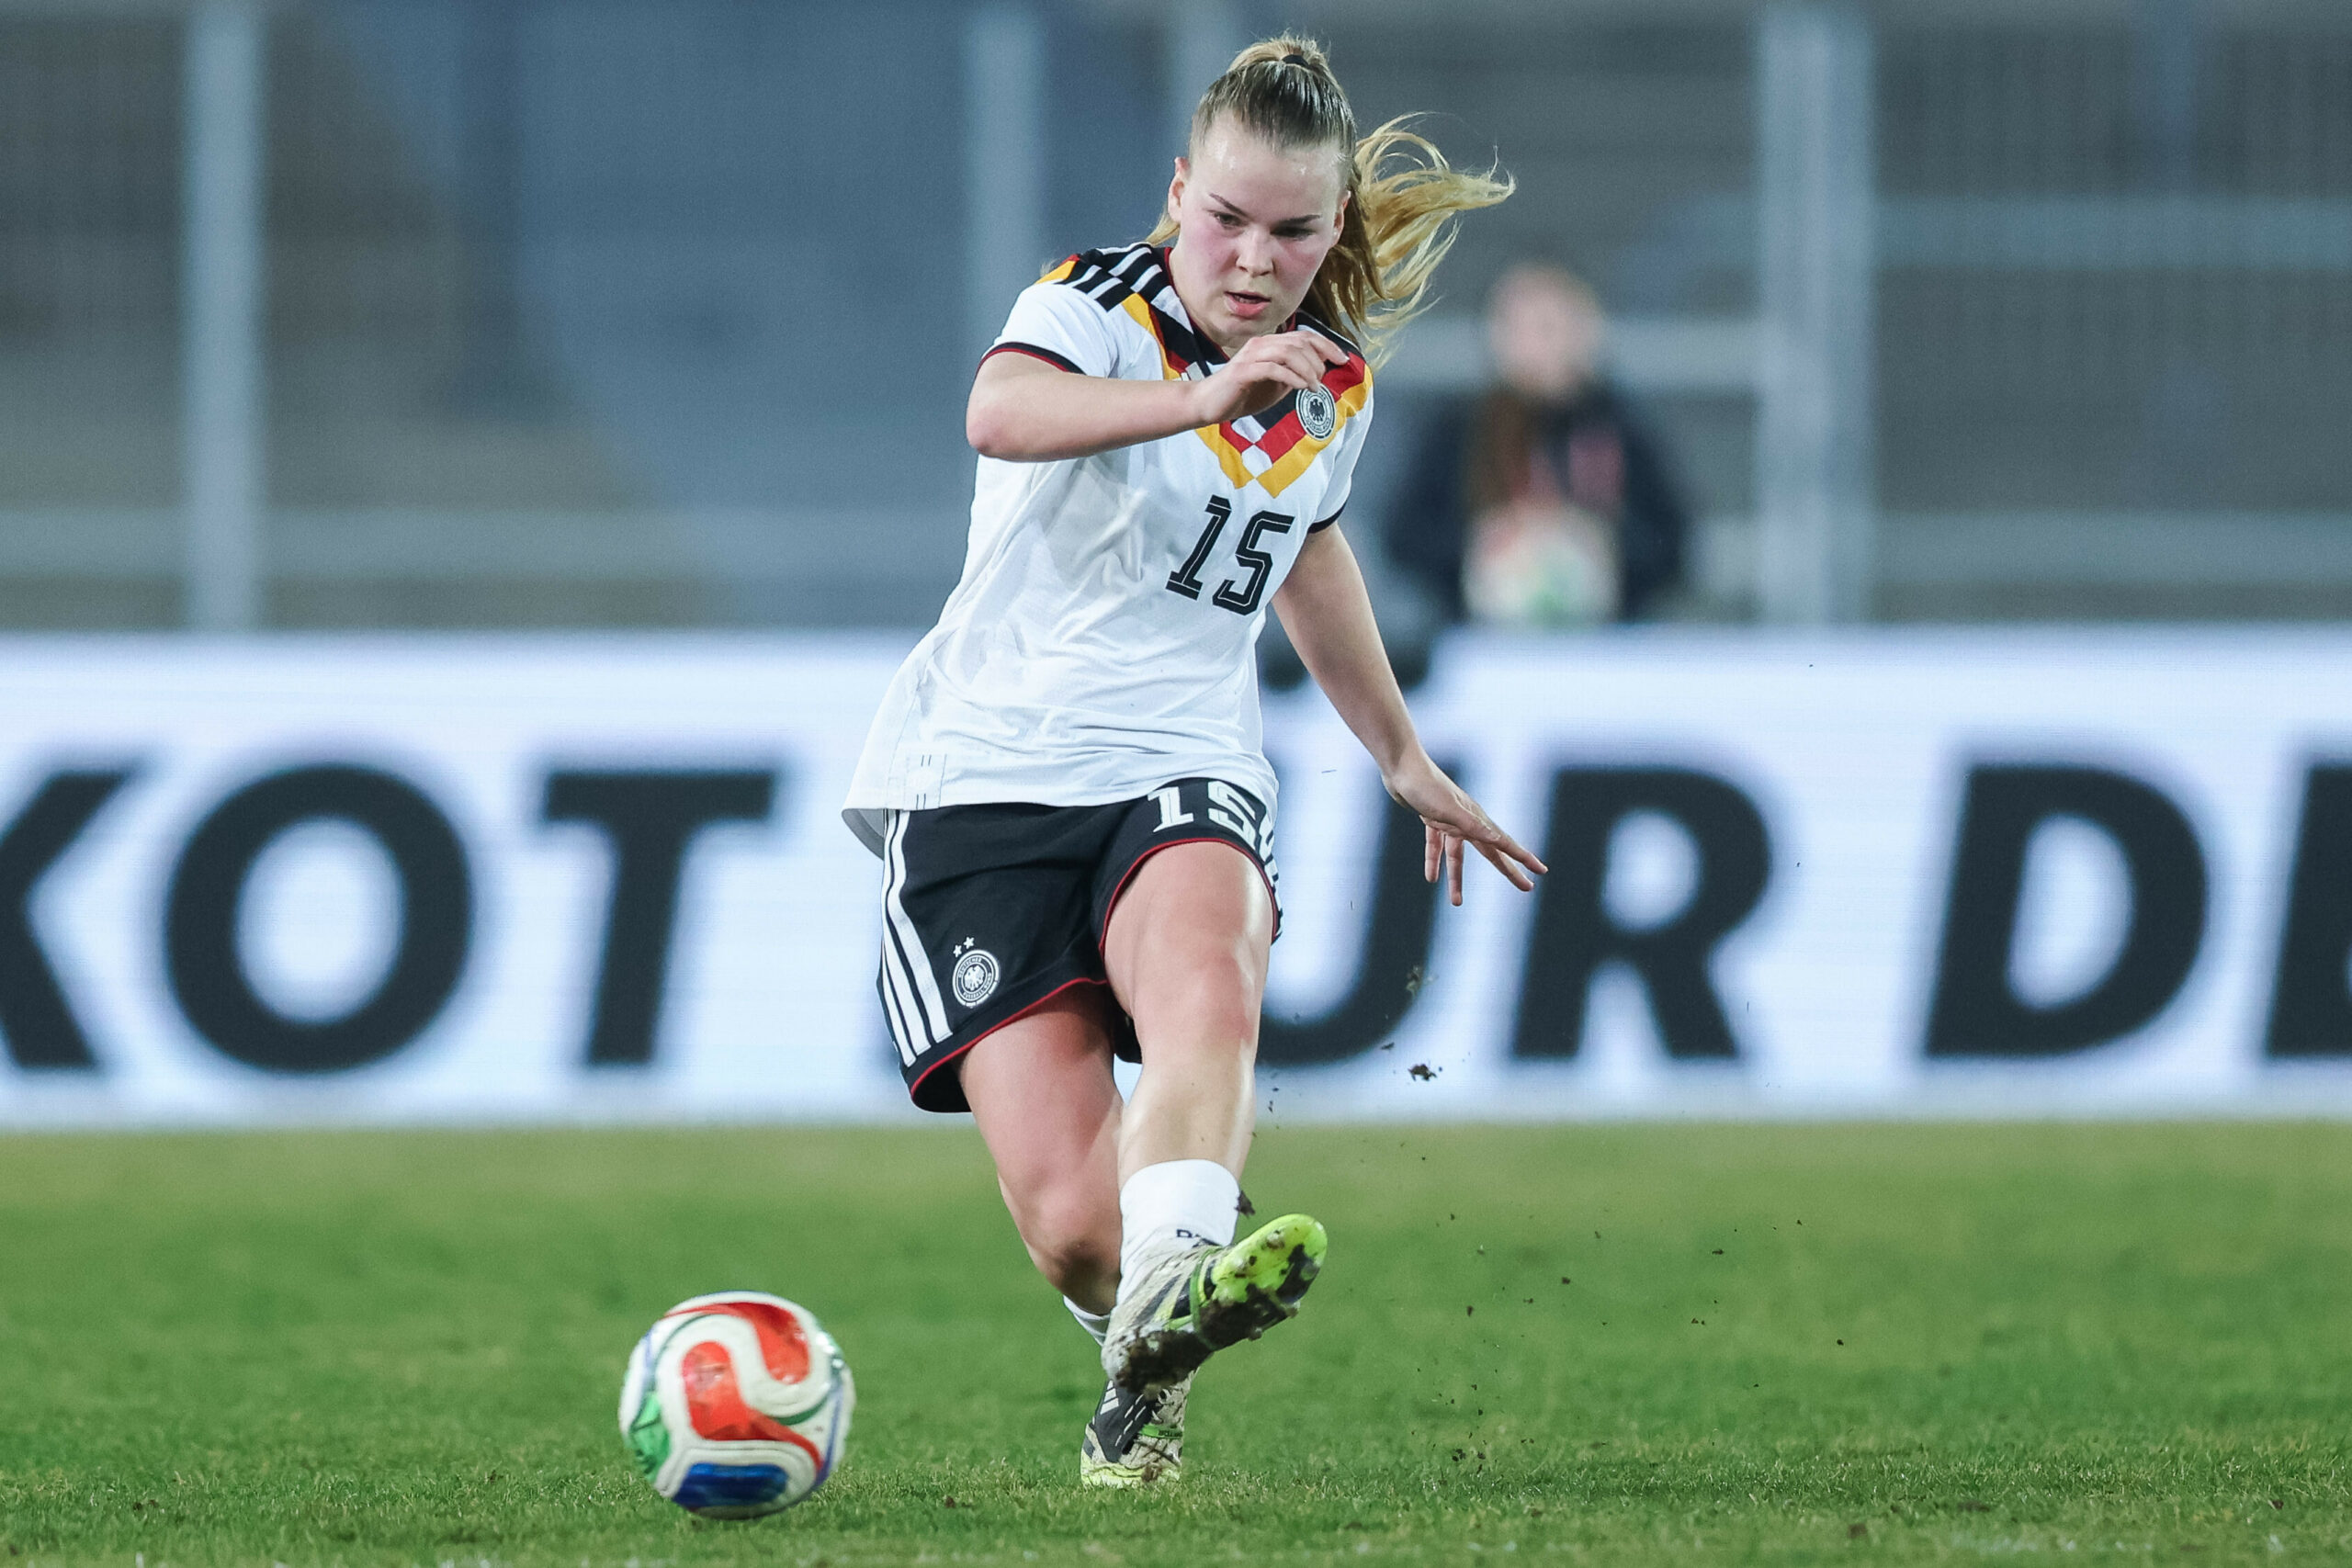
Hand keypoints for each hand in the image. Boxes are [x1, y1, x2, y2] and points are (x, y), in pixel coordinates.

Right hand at [1186, 329, 1346, 427]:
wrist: (1208, 404)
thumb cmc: (1241, 394)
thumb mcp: (1275, 385)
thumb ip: (1294, 375)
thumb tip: (1318, 373)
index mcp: (1269, 344)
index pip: (1304, 336)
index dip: (1326, 345)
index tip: (1343, 359)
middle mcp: (1261, 344)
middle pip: (1299, 342)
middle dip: (1318, 360)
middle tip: (1322, 380)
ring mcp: (1251, 356)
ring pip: (1288, 352)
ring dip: (1307, 370)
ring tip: (1314, 386)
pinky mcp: (1243, 371)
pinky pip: (1273, 368)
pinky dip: (1292, 377)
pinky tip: (1301, 387)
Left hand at [1382, 752, 1546, 906]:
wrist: (1400, 766)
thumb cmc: (1425, 786)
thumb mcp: (1448, 809)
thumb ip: (1472, 826)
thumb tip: (1497, 840)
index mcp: (1475, 819)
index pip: (1504, 843)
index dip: (1522, 858)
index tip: (1540, 871)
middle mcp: (1467, 821)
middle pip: (1490, 852)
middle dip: (1507, 871)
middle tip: (1527, 887)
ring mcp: (1449, 820)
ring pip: (1457, 856)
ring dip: (1457, 879)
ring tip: (1457, 903)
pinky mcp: (1431, 819)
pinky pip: (1435, 846)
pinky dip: (1434, 860)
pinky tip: (1431, 878)